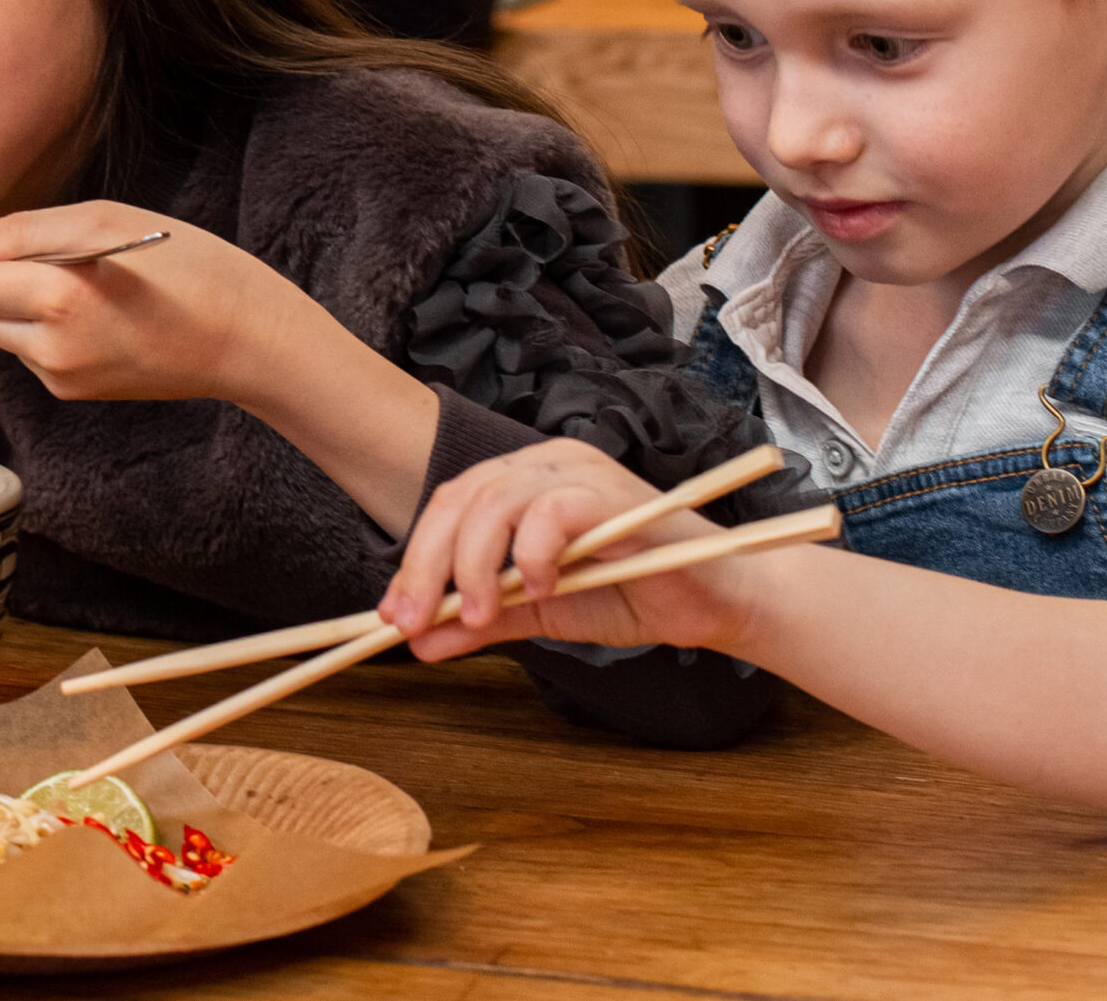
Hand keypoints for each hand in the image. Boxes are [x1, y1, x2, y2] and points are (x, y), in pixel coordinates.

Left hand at [0, 201, 326, 407]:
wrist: (246, 339)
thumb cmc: (193, 268)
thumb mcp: (108, 221)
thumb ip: (28, 231)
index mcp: (60, 300)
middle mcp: (53, 349)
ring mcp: (63, 378)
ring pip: (1, 333)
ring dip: (2, 301)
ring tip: (46, 269)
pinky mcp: (75, 392)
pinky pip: (31, 352)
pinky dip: (33, 324)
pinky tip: (75, 303)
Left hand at [379, 440, 750, 659]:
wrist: (714, 604)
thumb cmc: (632, 593)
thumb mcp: (538, 613)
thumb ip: (482, 620)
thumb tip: (417, 641)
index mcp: (522, 483)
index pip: (449, 508)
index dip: (414, 560)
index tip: (393, 618)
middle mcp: (545, 465)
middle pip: (461, 500)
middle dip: (426, 564)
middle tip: (413, 621)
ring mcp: (579, 473)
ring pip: (496, 500)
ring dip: (475, 564)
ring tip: (479, 615)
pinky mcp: (614, 494)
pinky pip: (552, 510)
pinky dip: (533, 552)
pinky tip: (540, 589)